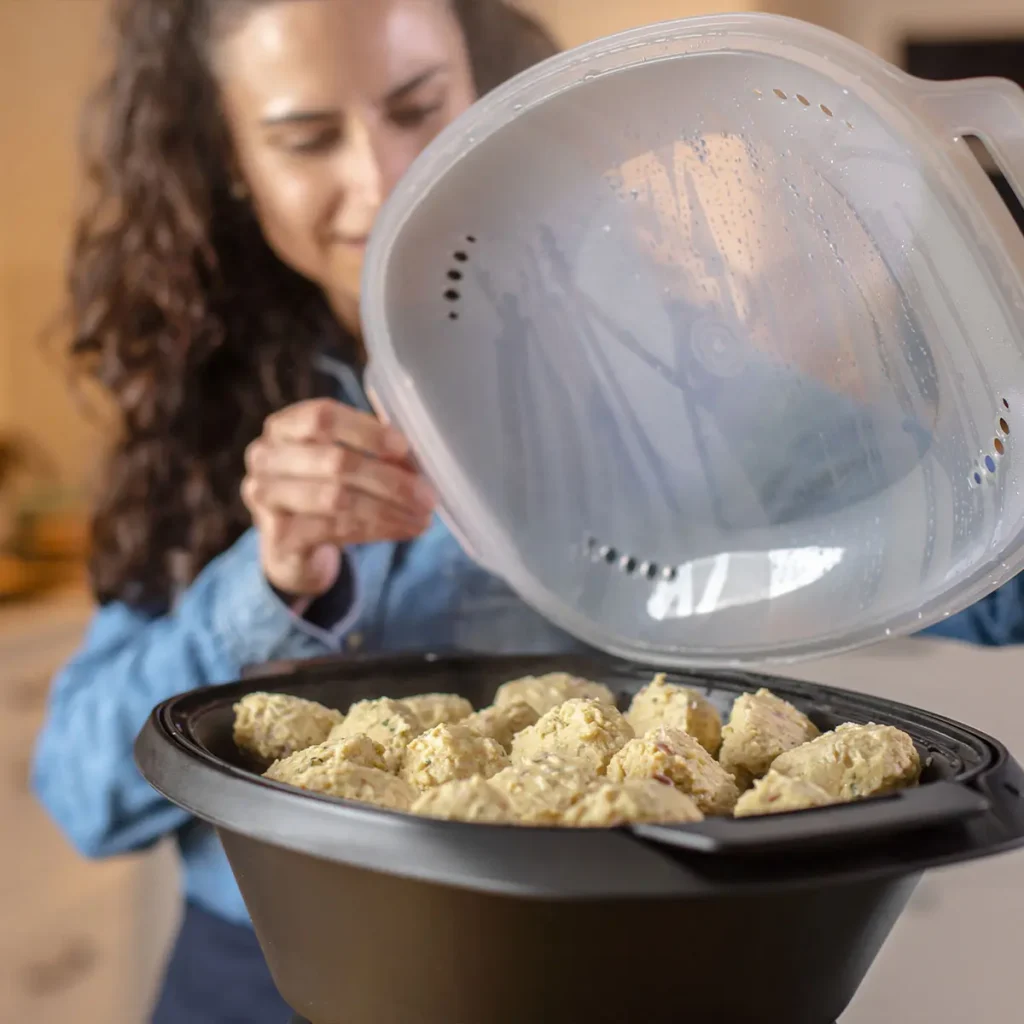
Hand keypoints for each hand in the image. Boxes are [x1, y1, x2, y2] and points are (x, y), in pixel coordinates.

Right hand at [242, 399, 435, 598]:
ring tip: (423, 516)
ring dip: (388, 508)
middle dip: (389, 479)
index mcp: (283, 427)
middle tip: (428, 495)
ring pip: (337, 499)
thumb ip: (370, 449)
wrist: (291, 549)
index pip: (322, 417)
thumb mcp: (339, 461)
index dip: (366, 431)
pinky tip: (404, 530)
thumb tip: (417, 457)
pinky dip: (377, 530)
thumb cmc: (323, 491)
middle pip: (335, 462)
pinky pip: (336, 530)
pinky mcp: (279, 537)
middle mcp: (266, 458)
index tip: (404, 447)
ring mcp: (266, 498)